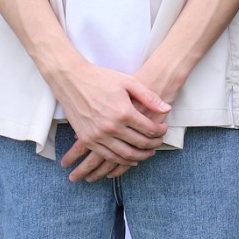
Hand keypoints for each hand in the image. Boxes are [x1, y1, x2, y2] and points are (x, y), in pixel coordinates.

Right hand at [50, 57, 169, 176]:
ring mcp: (98, 135)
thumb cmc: (101, 78)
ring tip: (148, 153)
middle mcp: (111, 127)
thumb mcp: (128, 82)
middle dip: (153, 145)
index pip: (149, 129)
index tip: (163, 129)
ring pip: (125, 155)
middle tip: (159, 143)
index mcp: (124, 112)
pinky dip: (121, 161)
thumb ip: (148, 97)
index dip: (160, 131)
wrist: (72, 79)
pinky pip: (108, 156)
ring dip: (140, 157)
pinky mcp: (87, 139)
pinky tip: (130, 159)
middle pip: (139, 144)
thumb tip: (166, 108)